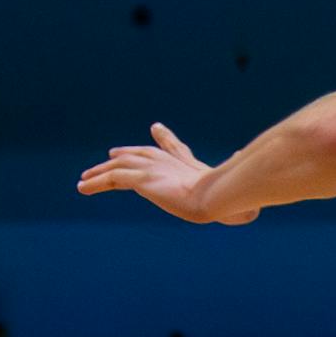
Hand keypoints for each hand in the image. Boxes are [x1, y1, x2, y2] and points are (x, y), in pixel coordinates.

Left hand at [78, 125, 245, 223]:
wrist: (218, 197)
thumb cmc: (234, 203)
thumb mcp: (243, 207)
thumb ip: (246, 207)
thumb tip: (254, 208)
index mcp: (192, 168)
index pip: (175, 150)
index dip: (165, 140)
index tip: (157, 129)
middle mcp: (170, 164)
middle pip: (142, 154)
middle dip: (127, 153)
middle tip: (113, 153)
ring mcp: (155, 169)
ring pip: (120, 166)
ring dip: (101, 171)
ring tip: (85, 178)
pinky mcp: (142, 178)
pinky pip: (111, 179)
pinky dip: (95, 182)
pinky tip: (82, 188)